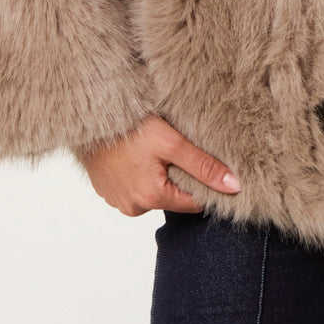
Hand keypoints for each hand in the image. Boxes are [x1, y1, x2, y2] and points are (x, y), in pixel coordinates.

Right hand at [77, 115, 241, 216]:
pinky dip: (138, 173)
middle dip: (178, 176)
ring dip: (157, 175)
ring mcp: (117, 201)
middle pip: (172, 197)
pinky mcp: (106, 191)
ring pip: (152, 192)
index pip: (194, 202)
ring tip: (152, 149)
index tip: (202, 162)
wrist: (89, 116)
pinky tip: (136, 153)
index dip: (202, 182)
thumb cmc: (129, 126)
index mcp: (152, 198)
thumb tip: (235, 186)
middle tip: (173, 149)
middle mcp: (133, 207)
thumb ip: (204, 166)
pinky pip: (133, 187)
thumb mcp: (172, 142)